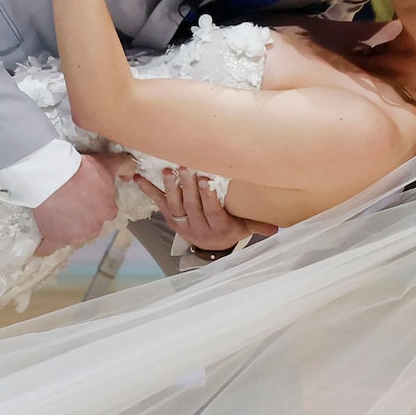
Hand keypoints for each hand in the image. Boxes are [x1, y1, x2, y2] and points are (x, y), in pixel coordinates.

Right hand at [28, 154, 119, 255]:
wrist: (53, 177)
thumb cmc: (81, 171)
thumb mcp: (109, 163)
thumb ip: (126, 166)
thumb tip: (129, 175)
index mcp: (108, 212)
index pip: (105, 210)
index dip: (95, 200)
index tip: (85, 191)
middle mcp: (94, 228)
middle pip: (89, 224)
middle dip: (81, 214)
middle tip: (69, 198)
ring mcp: (73, 236)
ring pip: (72, 234)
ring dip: (65, 225)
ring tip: (55, 209)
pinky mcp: (54, 239)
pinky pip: (49, 248)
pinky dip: (46, 245)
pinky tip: (45, 239)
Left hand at [135, 166, 275, 253]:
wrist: (211, 247)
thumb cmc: (232, 230)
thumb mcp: (245, 228)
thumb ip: (258, 225)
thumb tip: (277, 228)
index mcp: (218, 228)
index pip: (212, 212)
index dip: (208, 197)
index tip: (207, 180)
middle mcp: (198, 228)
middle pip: (192, 206)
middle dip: (189, 186)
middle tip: (186, 167)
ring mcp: (182, 223)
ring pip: (175, 205)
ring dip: (170, 187)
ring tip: (168, 170)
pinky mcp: (170, 218)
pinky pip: (159, 204)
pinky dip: (149, 190)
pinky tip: (138, 177)